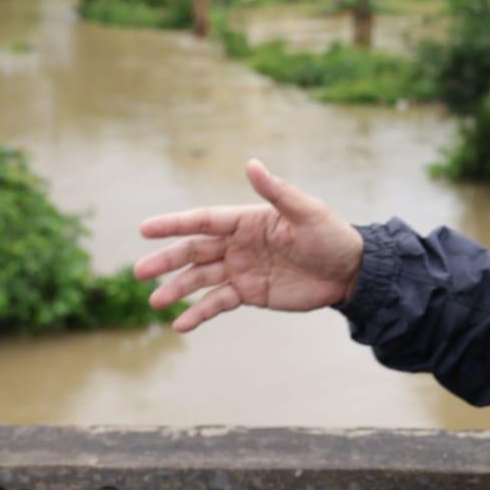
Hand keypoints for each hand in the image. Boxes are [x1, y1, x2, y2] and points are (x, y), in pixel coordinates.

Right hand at [135, 159, 364, 333]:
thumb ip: (277, 192)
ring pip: (201, 279)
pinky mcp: (250, 293)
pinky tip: (181, 325)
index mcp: (247, 220)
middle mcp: (238, 244)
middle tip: (140, 271)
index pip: (203, 221)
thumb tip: (251, 164)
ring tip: (155, 301)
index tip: (145, 229)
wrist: (350, 272)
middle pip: (195, 251)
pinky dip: (199, 313)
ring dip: (178, 289)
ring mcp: (241, 269)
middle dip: (167, 260)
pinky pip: (218, 303)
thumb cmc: (330, 235)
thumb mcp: (307, 212)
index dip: (174, 224)